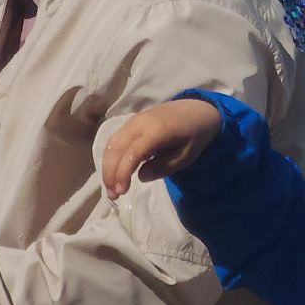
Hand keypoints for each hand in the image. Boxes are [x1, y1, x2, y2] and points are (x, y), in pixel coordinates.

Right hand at [101, 98, 224, 198]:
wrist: (198, 109)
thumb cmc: (194, 135)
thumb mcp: (186, 156)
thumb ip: (164, 166)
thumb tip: (140, 177)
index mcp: (157, 130)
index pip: (133, 152)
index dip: (123, 173)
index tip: (122, 191)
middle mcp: (141, 122)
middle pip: (116, 147)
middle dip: (110, 173)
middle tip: (112, 194)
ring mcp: (134, 120)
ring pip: (112, 143)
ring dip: (107, 166)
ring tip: (110, 187)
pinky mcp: (131, 121)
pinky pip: (115, 138)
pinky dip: (110, 156)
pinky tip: (113, 171)